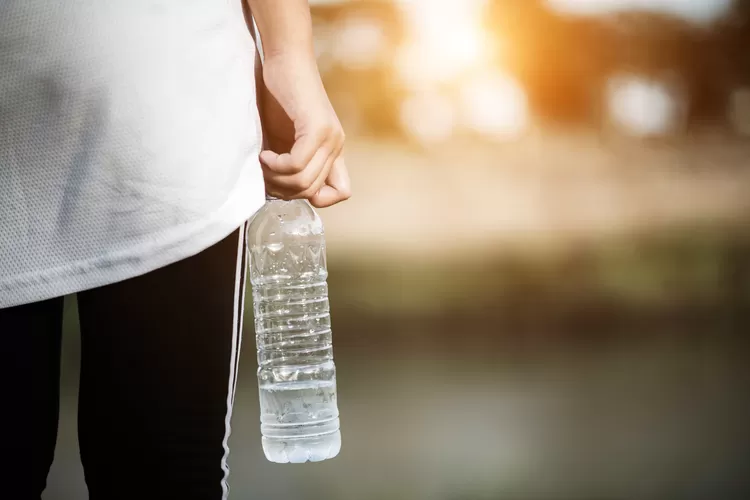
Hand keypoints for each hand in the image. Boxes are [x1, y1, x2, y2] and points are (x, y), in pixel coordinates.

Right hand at [257, 52, 350, 207]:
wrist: (284, 58)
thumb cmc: (278, 95)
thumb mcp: (284, 138)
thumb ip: (288, 163)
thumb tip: (276, 192)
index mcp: (333, 150)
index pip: (342, 192)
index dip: (313, 197)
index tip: (287, 184)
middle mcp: (336, 146)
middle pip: (312, 192)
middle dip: (283, 190)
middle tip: (264, 173)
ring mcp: (330, 137)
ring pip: (304, 182)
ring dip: (276, 179)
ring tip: (262, 162)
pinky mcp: (317, 127)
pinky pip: (296, 164)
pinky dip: (275, 165)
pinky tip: (264, 154)